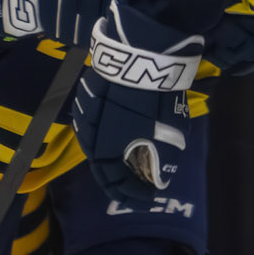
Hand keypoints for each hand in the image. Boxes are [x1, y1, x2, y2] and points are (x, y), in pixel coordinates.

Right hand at [73, 2, 202, 203]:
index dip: (133, 194)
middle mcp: (88, 136)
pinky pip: (96, 123)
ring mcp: (85, 112)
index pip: (116, 184)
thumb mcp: (168, 137)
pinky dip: (108, 133)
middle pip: (102, 165)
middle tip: (137, 182)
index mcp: (103, 151)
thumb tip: (159, 179)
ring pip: (96, 143)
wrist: (142, 56)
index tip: (148, 197)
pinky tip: (121, 132)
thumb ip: (162, 162)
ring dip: (112, 154)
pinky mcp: (89, 93)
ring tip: (130, 160)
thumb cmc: (154, 101)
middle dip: (120, 177)